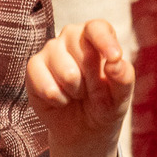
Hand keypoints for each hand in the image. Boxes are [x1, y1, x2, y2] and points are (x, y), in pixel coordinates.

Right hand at [27, 19, 134, 152]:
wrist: (84, 128)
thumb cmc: (106, 105)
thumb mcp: (121, 97)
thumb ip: (123, 77)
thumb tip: (115, 61)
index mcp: (98, 36)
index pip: (97, 28)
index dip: (105, 41)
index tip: (114, 58)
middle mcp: (72, 36)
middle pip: (81, 50)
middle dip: (92, 79)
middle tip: (92, 89)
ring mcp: (51, 50)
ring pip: (66, 71)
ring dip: (76, 91)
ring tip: (77, 94)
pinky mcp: (33, 67)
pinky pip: (46, 85)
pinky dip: (58, 100)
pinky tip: (61, 100)